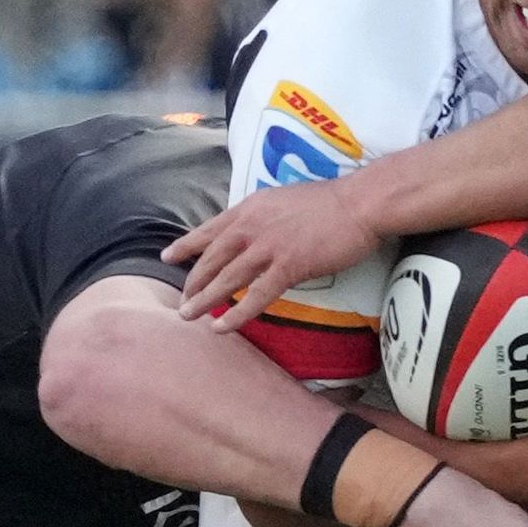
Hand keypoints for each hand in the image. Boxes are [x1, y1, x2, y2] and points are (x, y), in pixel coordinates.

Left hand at [171, 175, 386, 324]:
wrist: (360, 204)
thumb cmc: (331, 202)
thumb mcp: (283, 198)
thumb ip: (263, 215)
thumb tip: (254, 229)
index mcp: (250, 208)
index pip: (210, 229)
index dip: (186, 245)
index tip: (167, 257)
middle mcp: (252, 226)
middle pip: (212, 258)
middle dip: (193, 281)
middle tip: (182, 301)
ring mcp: (268, 247)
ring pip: (226, 278)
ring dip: (204, 300)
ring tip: (188, 316)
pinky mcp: (288, 267)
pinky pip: (255, 296)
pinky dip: (236, 314)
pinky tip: (221, 328)